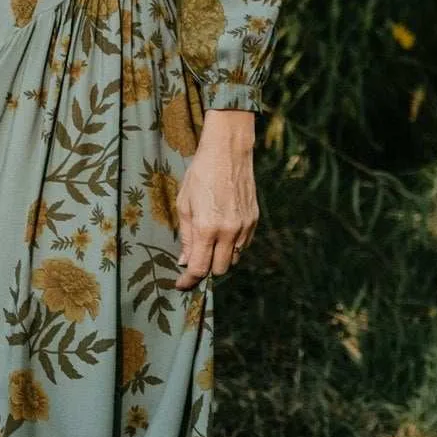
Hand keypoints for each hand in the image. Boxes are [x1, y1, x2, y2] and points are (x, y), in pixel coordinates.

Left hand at [174, 110, 257, 290]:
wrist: (228, 151)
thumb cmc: (200, 174)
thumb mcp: (184, 203)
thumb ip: (185, 235)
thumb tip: (184, 261)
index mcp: (206, 227)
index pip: (199, 268)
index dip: (188, 280)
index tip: (181, 285)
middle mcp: (228, 231)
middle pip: (219, 270)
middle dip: (205, 269)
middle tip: (194, 260)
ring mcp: (244, 226)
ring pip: (234, 259)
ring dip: (220, 258)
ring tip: (209, 243)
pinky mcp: (254, 220)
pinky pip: (243, 245)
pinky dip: (232, 245)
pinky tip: (223, 231)